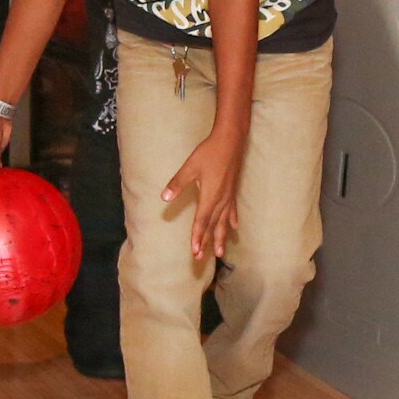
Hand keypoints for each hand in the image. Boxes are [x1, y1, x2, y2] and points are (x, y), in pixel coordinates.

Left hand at [163, 128, 247, 266]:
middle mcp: (221, 201)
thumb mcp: (190, 167)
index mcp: (210, 196)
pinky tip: (234, 228)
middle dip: (206, 242)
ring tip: (219, 253)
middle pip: (213, 226)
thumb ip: (177, 183)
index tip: (194, 251)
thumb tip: (164, 197)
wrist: (230, 141)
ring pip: (224, 222)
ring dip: (220, 237)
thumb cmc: (209, 153)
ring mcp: (228, 197)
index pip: (201, 221)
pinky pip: (233, 211)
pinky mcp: (232, 191)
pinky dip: (232, 221)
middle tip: (201, 258)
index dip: (197, 237)